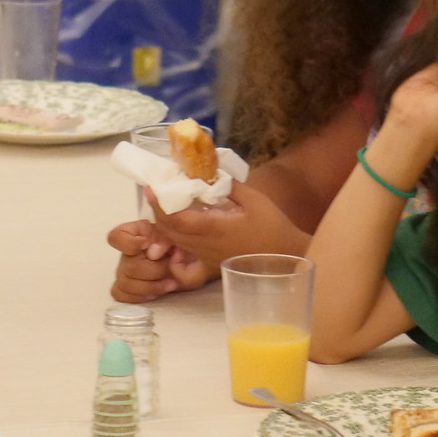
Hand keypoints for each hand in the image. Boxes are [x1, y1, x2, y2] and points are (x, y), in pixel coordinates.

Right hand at [106, 220, 212, 301]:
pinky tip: (155, 292)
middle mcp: (129, 252)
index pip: (116, 237)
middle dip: (154, 270)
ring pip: (125, 282)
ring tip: (170, 283)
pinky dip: (138, 296)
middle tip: (171, 266)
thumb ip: (164, 237)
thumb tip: (152, 252)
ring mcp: (127, 271)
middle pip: (127, 265)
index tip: (145, 246)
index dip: (128, 243)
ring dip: (151, 285)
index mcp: (138, 233)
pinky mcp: (131, 288)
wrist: (198, 262)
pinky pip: (121, 294)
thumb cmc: (187, 243)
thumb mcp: (180, 233)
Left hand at [147, 182, 308, 271]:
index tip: (150, 188)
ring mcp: (207, 258)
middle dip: (157, 212)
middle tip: (155, 194)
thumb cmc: (273, 226)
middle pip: (169, 231)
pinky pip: (186, 263)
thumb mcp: (254, 199)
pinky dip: (176, 254)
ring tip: (164, 209)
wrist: (287, 257)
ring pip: (175, 244)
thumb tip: (211, 170)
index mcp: (213, 228)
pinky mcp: (212, 266)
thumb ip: (229, 185)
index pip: (175, 218)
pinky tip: (177, 245)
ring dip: (164, 227)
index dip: (158, 204)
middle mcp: (204, 246)